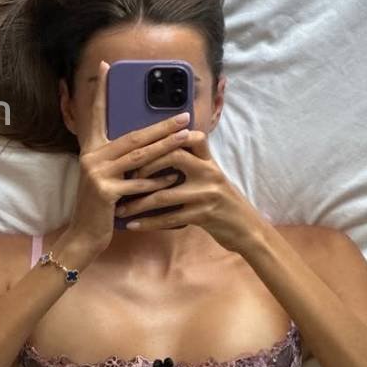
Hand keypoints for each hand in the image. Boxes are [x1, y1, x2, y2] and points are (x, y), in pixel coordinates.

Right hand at [62, 60, 193, 259]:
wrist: (83, 235)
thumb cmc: (100, 207)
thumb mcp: (106, 178)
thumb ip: (119, 160)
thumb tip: (144, 143)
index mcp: (92, 150)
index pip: (97, 115)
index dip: (102, 91)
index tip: (107, 66)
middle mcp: (91, 157)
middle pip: (133, 136)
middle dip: (162, 125)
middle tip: (185, 115)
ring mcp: (97, 174)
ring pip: (140, 157)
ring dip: (167, 147)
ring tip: (188, 137)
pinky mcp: (105, 192)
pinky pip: (138, 184)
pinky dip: (158, 181)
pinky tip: (176, 175)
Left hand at [116, 132, 265, 255]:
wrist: (246, 229)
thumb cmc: (222, 203)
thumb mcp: (211, 178)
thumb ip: (191, 165)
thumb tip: (161, 155)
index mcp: (208, 161)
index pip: (187, 137)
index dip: (163, 138)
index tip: (139, 149)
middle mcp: (209, 173)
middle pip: (173, 156)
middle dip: (145, 165)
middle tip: (125, 177)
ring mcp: (207, 194)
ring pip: (164, 194)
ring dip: (138, 202)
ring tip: (120, 209)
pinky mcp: (204, 216)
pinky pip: (170, 218)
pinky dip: (148, 222)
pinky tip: (133, 225)